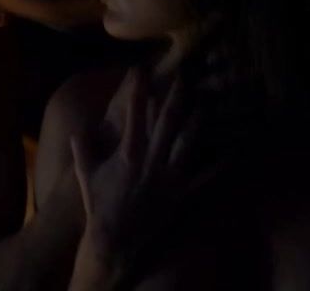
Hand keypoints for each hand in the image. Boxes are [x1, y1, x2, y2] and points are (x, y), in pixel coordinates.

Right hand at [69, 66, 216, 275]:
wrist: (114, 241)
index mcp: (127, 154)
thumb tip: (77, 130)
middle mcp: (150, 162)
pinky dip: (219, 165)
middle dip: (175, 96)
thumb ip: (83, 149)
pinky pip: (204, 178)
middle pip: (167, 122)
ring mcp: (168, 179)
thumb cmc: (98, 206)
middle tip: (184, 76)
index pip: (133, 114)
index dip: (138, 90)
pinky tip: (232, 151)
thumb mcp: (86, 175)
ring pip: (188, 143)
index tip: (141, 69)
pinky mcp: (181, 196)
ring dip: (198, 122)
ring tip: (207, 104)